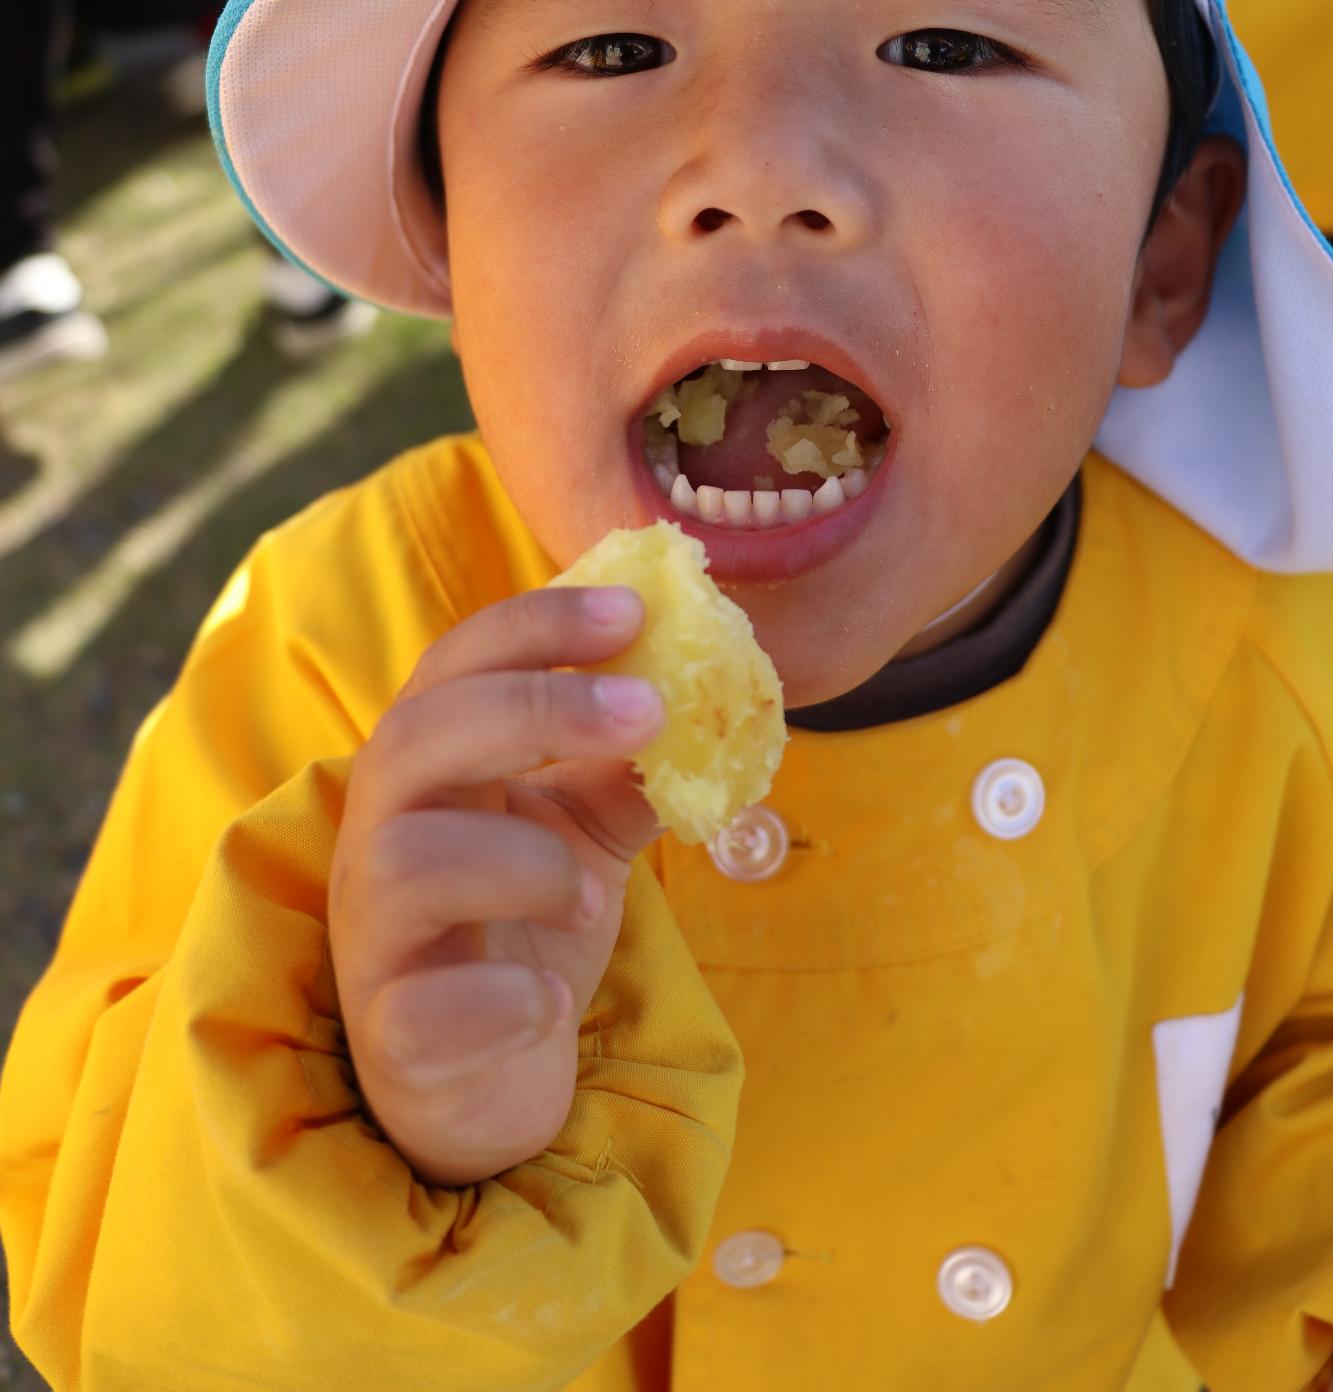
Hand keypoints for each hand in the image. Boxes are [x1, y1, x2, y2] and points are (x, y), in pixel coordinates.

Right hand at [329, 586, 663, 1186]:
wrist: (483, 1083)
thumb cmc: (522, 929)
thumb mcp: (585, 831)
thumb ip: (629, 766)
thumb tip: (714, 694)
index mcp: (428, 771)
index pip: (455, 665)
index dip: (535, 626)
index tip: (634, 610)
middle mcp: (381, 837)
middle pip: (415, 736)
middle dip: (536, 708)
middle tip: (650, 709)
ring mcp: (376, 937)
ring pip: (408, 860)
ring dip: (522, 862)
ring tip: (592, 892)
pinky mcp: (395, 1036)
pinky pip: (423, 1007)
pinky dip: (499, 996)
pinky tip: (549, 1000)